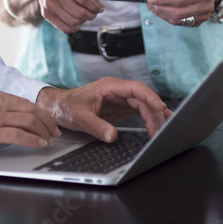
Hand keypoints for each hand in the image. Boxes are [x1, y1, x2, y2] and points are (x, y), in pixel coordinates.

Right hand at [0, 89, 60, 157]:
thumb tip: (19, 121)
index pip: (26, 102)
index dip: (42, 114)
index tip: (50, 123)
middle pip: (31, 110)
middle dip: (47, 122)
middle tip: (55, 132)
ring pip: (28, 121)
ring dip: (43, 132)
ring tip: (49, 140)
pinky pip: (18, 135)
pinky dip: (32, 140)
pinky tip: (39, 144)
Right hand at [28, 0, 104, 33]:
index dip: (95, 5)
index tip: (100, 7)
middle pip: (78, 12)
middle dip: (91, 14)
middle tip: (95, 12)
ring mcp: (48, 4)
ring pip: (72, 21)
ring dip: (84, 21)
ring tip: (86, 15)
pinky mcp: (46, 13)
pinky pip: (63, 27)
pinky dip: (74, 27)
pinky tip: (78, 22)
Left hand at [36, 78, 172, 142]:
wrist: (57, 106)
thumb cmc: (66, 106)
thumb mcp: (79, 117)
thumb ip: (96, 126)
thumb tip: (112, 136)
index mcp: (109, 87)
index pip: (135, 89)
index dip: (149, 97)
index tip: (160, 107)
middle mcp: (117, 91)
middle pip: (143, 99)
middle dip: (153, 113)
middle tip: (159, 130)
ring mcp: (120, 100)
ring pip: (143, 105)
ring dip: (154, 116)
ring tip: (165, 129)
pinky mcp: (120, 109)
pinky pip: (139, 111)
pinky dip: (150, 117)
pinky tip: (159, 123)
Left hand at [146, 0, 222, 26]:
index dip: (164, 0)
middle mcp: (206, 6)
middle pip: (178, 12)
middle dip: (160, 9)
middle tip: (149, 3)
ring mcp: (204, 16)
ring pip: (178, 20)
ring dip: (163, 14)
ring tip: (153, 7)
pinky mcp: (200, 21)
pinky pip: (181, 22)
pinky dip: (169, 17)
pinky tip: (163, 10)